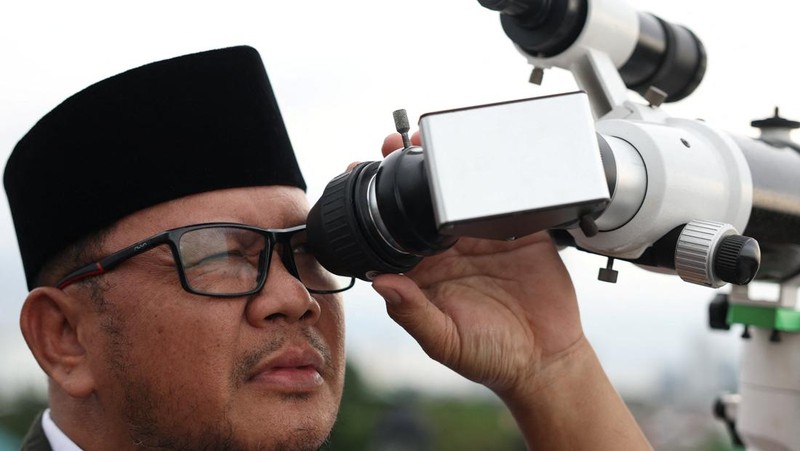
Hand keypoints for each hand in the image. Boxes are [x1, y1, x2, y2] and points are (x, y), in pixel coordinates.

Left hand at [370, 132, 649, 448]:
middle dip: (405, 170)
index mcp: (424, 273)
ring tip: (429, 141)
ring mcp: (484, 237)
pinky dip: (495, 178)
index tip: (360, 173)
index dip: (375, 203)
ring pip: (459, 193)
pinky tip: (483, 158)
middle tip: (392, 143)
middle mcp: (450, 250)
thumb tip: (379, 284)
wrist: (546, 361)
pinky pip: (505, 198)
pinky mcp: (520, 231)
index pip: (392, 231)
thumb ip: (412, 313)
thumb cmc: (489, 357)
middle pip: (421, 202)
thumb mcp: (445, 340)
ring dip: (446, 166)